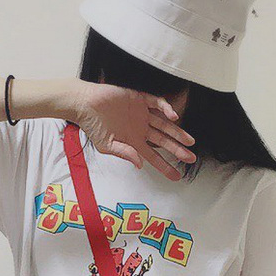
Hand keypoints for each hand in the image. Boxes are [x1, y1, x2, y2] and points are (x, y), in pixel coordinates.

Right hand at [69, 79, 196, 180]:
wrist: (84, 104)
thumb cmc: (92, 126)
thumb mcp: (106, 146)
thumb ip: (125, 154)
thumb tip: (140, 164)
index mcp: (133, 141)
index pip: (153, 156)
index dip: (165, 167)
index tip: (177, 176)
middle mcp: (140, 129)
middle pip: (163, 142)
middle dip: (177, 150)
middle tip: (190, 159)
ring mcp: (142, 114)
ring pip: (164, 125)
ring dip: (177, 133)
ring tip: (189, 142)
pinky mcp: (139, 99)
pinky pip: (157, 103)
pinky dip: (166, 109)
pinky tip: (173, 117)